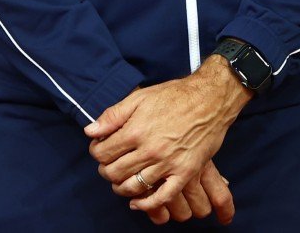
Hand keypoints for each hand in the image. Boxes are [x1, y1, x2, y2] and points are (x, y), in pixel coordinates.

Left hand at [86, 57, 250, 213]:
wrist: (210, 100)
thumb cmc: (174, 96)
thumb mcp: (140, 98)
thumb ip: (113, 116)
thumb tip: (90, 132)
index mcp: (136, 130)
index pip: (102, 153)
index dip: (96, 153)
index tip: (100, 150)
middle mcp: (150, 150)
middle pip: (115, 172)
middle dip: (106, 171)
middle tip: (109, 166)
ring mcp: (168, 163)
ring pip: (134, 186)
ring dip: (121, 188)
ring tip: (120, 181)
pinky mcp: (184, 172)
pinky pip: (162, 197)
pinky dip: (146, 204)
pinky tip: (137, 202)